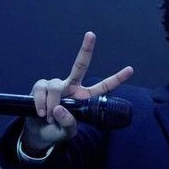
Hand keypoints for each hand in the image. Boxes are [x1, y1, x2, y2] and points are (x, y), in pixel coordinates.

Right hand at [23, 31, 133, 150]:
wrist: (38, 134)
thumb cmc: (56, 131)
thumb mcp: (67, 132)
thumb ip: (68, 123)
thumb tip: (59, 108)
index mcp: (85, 98)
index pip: (103, 88)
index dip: (116, 79)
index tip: (130, 69)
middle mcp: (72, 87)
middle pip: (80, 65)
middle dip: (86, 50)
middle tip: (91, 35)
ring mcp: (56, 85)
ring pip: (55, 86)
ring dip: (52, 104)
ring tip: (49, 117)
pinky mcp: (40, 86)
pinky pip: (41, 89)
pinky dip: (41, 103)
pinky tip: (40, 113)